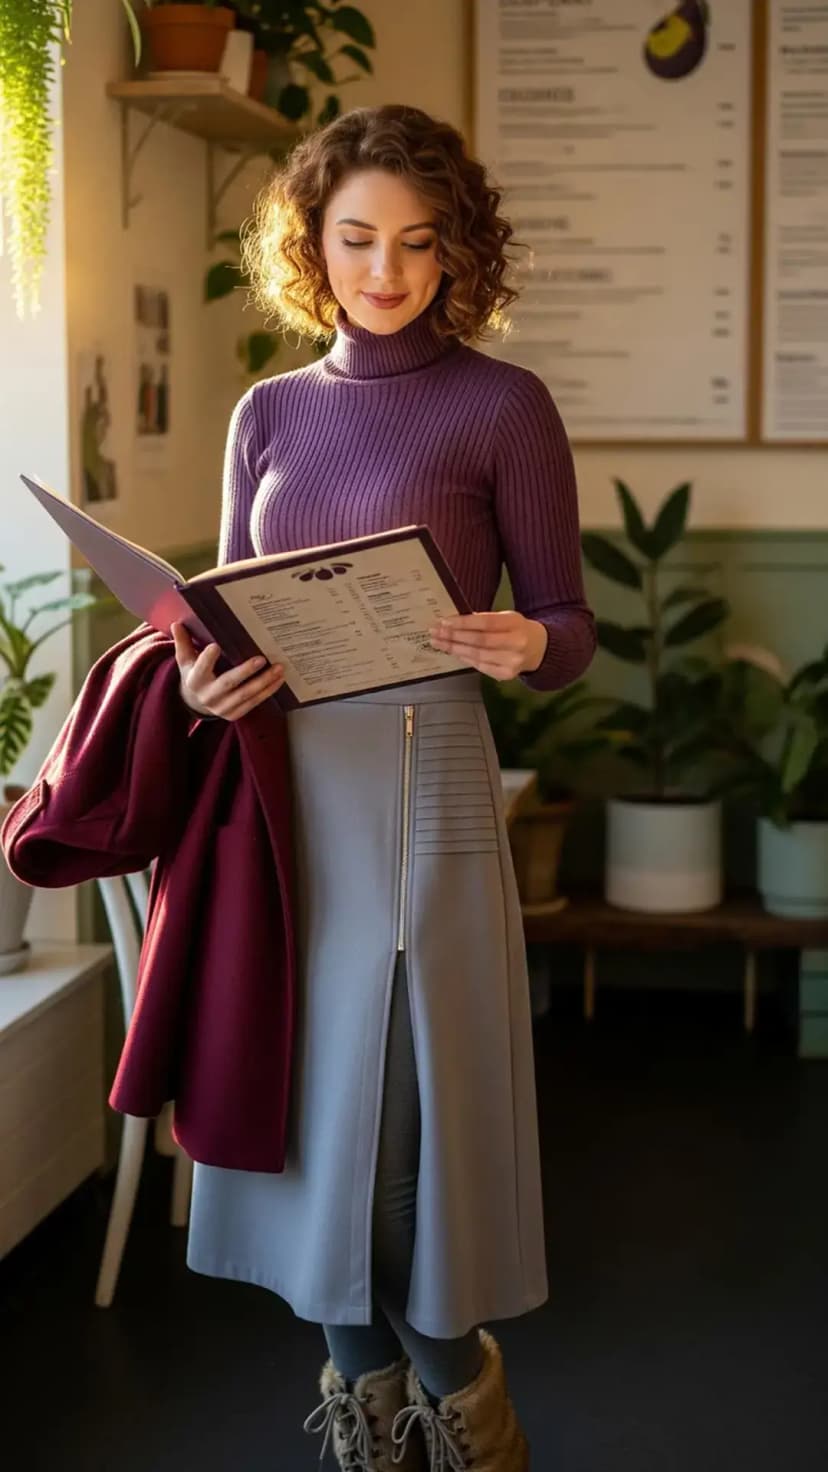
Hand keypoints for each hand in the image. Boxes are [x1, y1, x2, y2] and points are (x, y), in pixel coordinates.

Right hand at [171, 621, 285, 721]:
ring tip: (279, 669)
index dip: (207, 659)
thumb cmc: (194, 675)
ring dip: (264, 682)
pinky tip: (279, 680)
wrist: (195, 703)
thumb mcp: (185, 660)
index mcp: (195, 680)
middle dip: (246, 672)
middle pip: (228, 683)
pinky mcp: (234, 715)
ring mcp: (222, 708)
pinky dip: (268, 692)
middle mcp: (208, 696)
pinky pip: (253, 703)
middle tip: (261, 659)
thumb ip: (183, 643)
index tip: (215, 646)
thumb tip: (176, 624)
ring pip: (246, 695)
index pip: (200, 668)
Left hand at [429, 610, 546, 680]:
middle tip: (434, 633)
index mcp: (515, 623)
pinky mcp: (507, 675)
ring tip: (438, 643)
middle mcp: (516, 643)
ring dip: (454, 649)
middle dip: (453, 637)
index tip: (443, 621)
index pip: (485, 623)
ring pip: (477, 655)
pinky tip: (454, 652)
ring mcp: (512, 661)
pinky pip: (480, 666)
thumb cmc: (516, 629)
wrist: (538, 648)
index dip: (463, 623)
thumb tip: (453, 622)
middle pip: (479, 641)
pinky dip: (465, 659)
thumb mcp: (506, 617)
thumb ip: (485, 619)